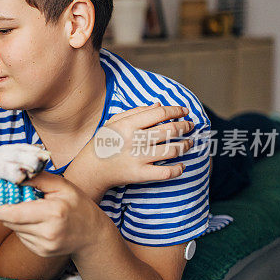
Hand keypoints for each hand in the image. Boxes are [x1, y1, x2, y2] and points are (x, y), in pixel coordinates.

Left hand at [0, 172, 111, 257]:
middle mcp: (48, 233)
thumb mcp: (61, 185)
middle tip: (12, 199)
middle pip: (9, 221)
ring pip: (13, 229)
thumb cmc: (77, 205)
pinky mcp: (41, 252)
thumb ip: (37, 178)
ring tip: (32, 211)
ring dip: (16, 219)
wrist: (93, 235)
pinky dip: (24, 228)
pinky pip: (21, 237)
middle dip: (6, 210)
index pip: (12, 214)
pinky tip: (38, 222)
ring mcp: (45, 245)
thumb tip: (13, 175)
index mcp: (53, 213)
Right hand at [74, 102, 194, 195]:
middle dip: (185, 126)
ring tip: (189, 143)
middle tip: (190, 126)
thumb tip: (158, 105)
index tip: (184, 111)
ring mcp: (138, 158)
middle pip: (170, 130)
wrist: (90, 170)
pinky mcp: (140, 175)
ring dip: (185, 145)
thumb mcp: (113, 122)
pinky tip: (181, 165)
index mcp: (127, 125)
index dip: (176, 110)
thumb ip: (136, 112)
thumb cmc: (102, 143)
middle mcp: (134, 140)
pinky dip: (178, 169)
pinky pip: (166, 172)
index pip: (160, 113)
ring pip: (172, 150)